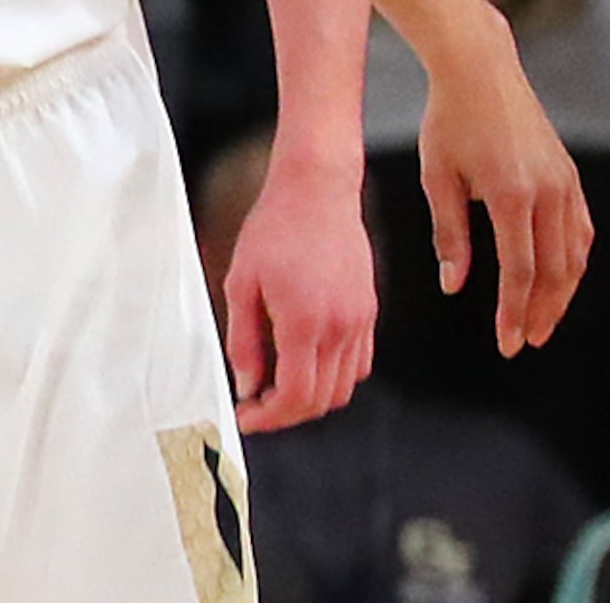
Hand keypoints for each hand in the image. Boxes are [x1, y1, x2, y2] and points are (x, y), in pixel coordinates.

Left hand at [220, 154, 376, 429]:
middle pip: (321, 400)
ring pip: (344, 387)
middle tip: (255, 406)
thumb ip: (243, 339)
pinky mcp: (368, 312)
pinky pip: (359, 363)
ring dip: (311, 397)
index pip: (295, 395)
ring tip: (274, 385)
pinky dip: (333, 376)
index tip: (246, 418)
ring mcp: (360, 321)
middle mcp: (340, 328)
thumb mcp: (241, 283)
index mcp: (305, 322)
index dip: (269, 417)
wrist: (318, 191)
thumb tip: (246, 383)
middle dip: (286, 413)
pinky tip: (304, 362)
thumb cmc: (274, 229)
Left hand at [416, 28, 590, 357]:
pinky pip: (581, 230)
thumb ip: (450, 234)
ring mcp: (566, 183)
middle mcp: (548, 192)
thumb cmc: (448, 123)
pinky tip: (558, 279)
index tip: (507, 342)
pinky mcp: (570, 176)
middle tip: (526, 342)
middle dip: (541, 312)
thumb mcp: (437, 177)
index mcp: (512, 195)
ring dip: (562, 293)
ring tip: (541, 320)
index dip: (515, 312)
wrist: (480, 71)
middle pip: (555, 271)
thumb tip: (454, 286)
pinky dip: (572, 261)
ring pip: (575, 255)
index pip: (521, 272)